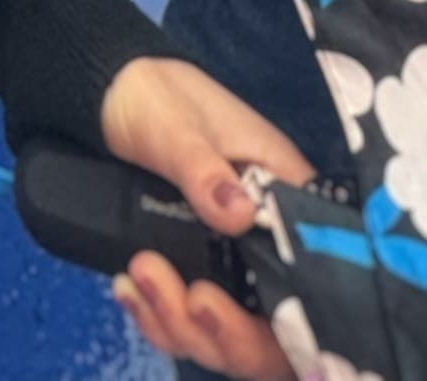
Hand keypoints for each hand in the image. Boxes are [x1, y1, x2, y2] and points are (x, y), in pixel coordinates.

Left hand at [101, 57, 311, 376]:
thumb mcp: (174, 124)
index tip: (248, 310)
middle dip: (231, 333)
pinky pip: (194, 321)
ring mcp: (235, 257)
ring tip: (139, 282)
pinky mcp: (200, 268)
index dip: (298, 311)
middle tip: (187, 300)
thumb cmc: (154, 95)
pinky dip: (162, 320)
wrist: (109, 94)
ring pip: (233, 332)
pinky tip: (129, 294)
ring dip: (186, 327)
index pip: (318, 266)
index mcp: (283, 189)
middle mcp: (269, 234)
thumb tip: (242, 214)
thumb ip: (204, 168)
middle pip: (278, 323)